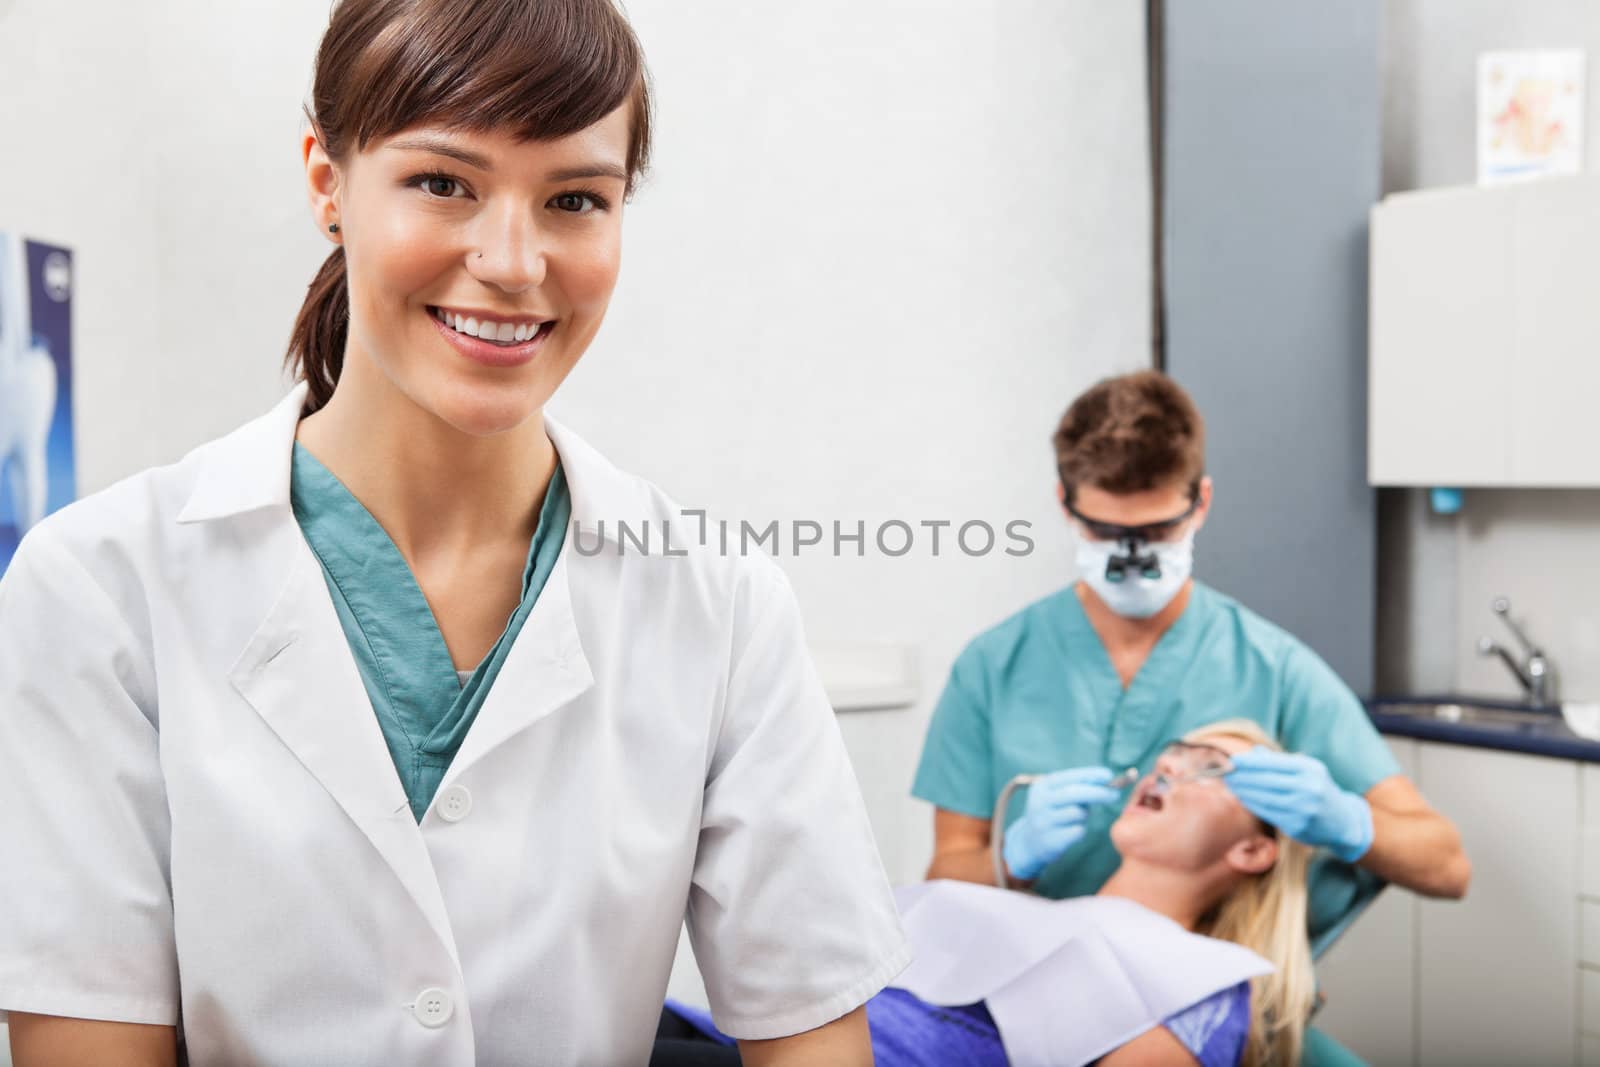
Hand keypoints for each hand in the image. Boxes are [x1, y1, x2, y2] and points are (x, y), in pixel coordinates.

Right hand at [1002, 766, 1119, 880]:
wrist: (1030, 842)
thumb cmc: (1053, 813)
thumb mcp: (1057, 796)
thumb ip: (1077, 788)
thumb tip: (1108, 782)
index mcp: (1041, 786)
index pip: (1069, 776)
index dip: (1089, 774)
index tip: (1108, 775)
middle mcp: (1039, 802)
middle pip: (1074, 793)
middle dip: (1098, 792)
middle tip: (1114, 795)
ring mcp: (1043, 821)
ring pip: (1077, 813)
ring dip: (1084, 815)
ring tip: (1075, 818)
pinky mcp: (1050, 840)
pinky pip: (1078, 831)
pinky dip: (1080, 830)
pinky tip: (1070, 831)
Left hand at [1226, 747, 1373, 861]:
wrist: (1343, 822)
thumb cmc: (1318, 789)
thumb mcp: (1306, 770)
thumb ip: (1279, 761)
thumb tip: (1253, 751)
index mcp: (1310, 769)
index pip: (1273, 763)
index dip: (1250, 762)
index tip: (1232, 760)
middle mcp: (1309, 788)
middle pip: (1266, 780)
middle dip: (1242, 776)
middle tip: (1224, 772)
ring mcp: (1304, 809)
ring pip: (1264, 797)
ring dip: (1243, 790)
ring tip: (1230, 784)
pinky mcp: (1297, 826)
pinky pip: (1268, 813)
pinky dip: (1252, 804)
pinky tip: (1243, 798)